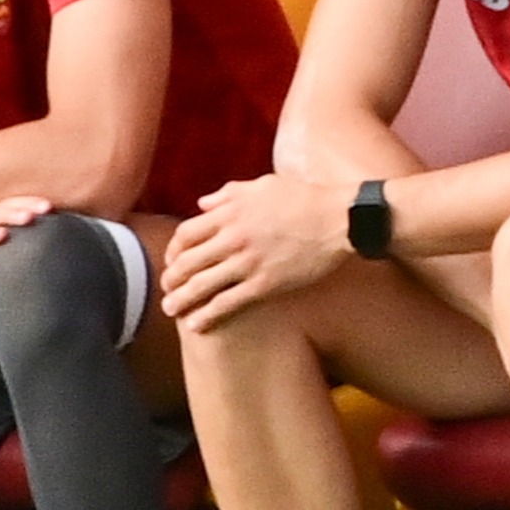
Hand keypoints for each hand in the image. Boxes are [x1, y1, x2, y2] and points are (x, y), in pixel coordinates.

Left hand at [159, 173, 353, 332]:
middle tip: (168, 289)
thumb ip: (229, 193)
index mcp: (230, 213)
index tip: (173, 260)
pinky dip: (207, 315)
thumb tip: (203, 203)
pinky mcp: (265, 283)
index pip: (185, 234)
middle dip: (171, 279)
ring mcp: (248, 262)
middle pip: (186, 263)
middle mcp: (233, 238)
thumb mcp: (264, 184)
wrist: (341, 219)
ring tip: (172, 310)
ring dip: (181, 300)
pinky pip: (227, 303)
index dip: (173, 250)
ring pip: (201, 286)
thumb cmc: (305, 198)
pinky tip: (196, 324)